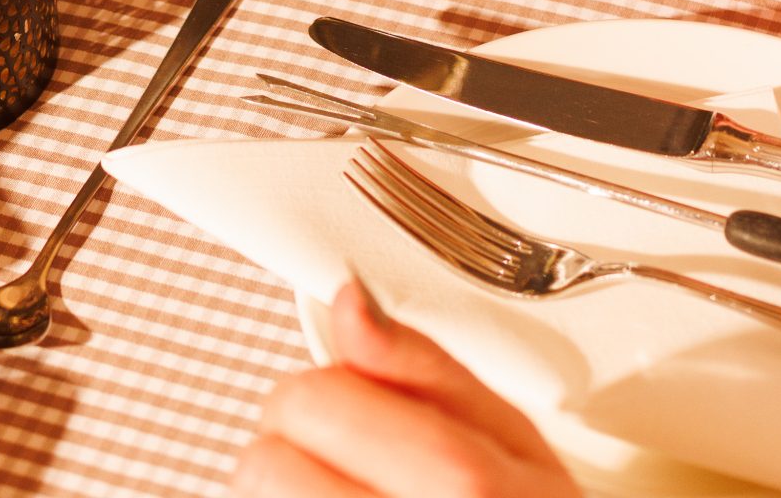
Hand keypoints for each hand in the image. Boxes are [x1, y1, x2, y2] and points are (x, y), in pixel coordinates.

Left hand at [233, 280, 578, 497]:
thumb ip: (425, 365)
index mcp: (459, 486)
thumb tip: (353, 302)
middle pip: (265, 464)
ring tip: (354, 492)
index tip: (357, 403)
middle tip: (354, 458)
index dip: (327, 390)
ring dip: (291, 489)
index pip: (310, 402)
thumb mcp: (515, 442)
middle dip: (299, 445)